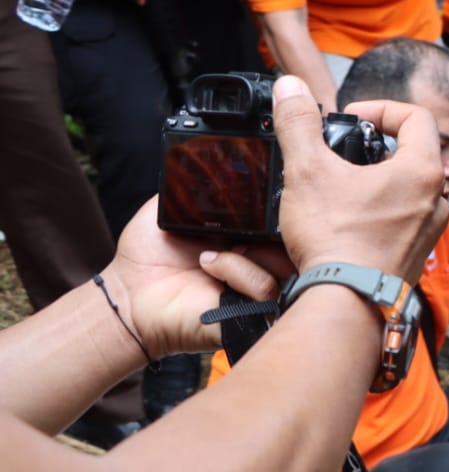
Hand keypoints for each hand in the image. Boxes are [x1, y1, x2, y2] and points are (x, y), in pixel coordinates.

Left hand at [100, 199, 286, 361]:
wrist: (130, 295)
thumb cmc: (145, 256)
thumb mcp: (167, 206)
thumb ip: (195, 185)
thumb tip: (219, 160)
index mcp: (244, 235)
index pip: (279, 220)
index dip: (279, 210)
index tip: (268, 201)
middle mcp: (256, 258)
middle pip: (294, 241)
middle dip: (276, 232)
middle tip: (244, 229)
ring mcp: (256, 284)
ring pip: (286, 263)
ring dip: (248, 254)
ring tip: (208, 256)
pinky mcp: (253, 310)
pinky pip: (267, 288)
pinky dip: (240, 273)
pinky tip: (210, 270)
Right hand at [275, 76, 448, 281]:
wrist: (346, 303)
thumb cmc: (336, 241)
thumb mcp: (307, 171)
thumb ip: (299, 124)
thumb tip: (289, 88)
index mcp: (422, 172)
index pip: (417, 117)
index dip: (381, 109)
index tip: (351, 119)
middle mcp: (435, 201)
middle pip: (413, 153)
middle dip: (377, 147)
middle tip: (342, 153)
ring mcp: (428, 231)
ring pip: (408, 189)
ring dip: (378, 180)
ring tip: (341, 187)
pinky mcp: (414, 256)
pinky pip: (403, 221)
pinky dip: (379, 211)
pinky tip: (347, 220)